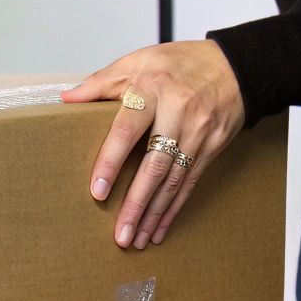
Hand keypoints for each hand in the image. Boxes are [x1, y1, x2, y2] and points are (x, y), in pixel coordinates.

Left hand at [62, 40, 245, 248]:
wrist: (234, 67)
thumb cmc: (180, 63)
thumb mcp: (138, 60)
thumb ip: (101, 82)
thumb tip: (66, 99)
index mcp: (153, 89)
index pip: (127, 129)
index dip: (111, 160)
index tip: (98, 190)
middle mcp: (179, 113)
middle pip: (154, 165)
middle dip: (136, 204)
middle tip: (120, 234)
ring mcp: (198, 133)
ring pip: (173, 181)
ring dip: (154, 214)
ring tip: (136, 240)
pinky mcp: (211, 148)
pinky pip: (189, 184)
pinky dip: (173, 209)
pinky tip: (160, 229)